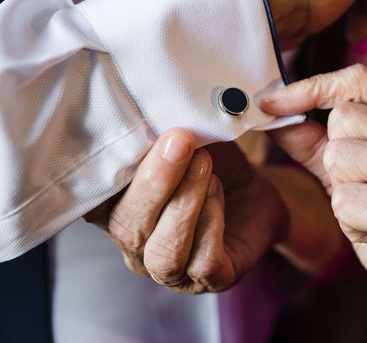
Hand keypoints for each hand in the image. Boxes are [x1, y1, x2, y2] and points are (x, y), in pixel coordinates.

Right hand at [84, 129, 286, 293]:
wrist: (255, 192)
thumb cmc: (210, 164)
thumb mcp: (186, 139)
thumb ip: (162, 132)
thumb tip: (154, 105)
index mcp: (116, 212)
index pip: (93, 203)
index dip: (107, 174)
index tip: (132, 132)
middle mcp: (136, 246)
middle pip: (130, 228)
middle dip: (155, 182)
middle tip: (180, 141)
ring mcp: (172, 269)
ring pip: (165, 253)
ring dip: (184, 204)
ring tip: (205, 165)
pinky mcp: (212, 279)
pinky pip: (204, 264)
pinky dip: (212, 224)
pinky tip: (218, 192)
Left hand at [261, 65, 366, 339]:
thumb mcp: (352, 178)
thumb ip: (315, 142)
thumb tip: (271, 110)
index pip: (360, 81)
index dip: (311, 87)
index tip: (272, 103)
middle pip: (343, 119)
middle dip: (334, 160)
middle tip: (364, 193)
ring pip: (340, 157)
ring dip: (341, 194)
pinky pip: (346, 201)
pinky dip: (350, 223)